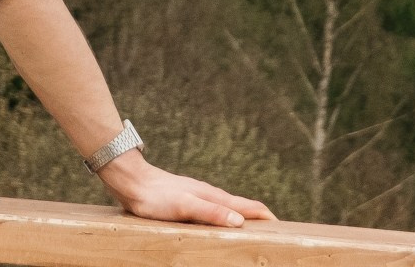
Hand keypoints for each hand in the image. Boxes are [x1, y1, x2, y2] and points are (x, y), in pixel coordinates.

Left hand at [97, 151, 274, 227]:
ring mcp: (200, 196)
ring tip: (254, 230)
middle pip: (242, 206)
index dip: (266, 217)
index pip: (249, 206)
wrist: (132, 182)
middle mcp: (210, 195)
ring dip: (245, 217)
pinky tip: (221, 223)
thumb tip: (240, 220)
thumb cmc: (156, 197)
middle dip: (260, 218)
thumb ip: (212, 212)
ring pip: (229, 207)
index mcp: (214, 197)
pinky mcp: (188, 200)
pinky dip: (227, 217)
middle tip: (274, 232)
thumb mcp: (185, 207)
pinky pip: (215, 210)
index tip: (282, 228)